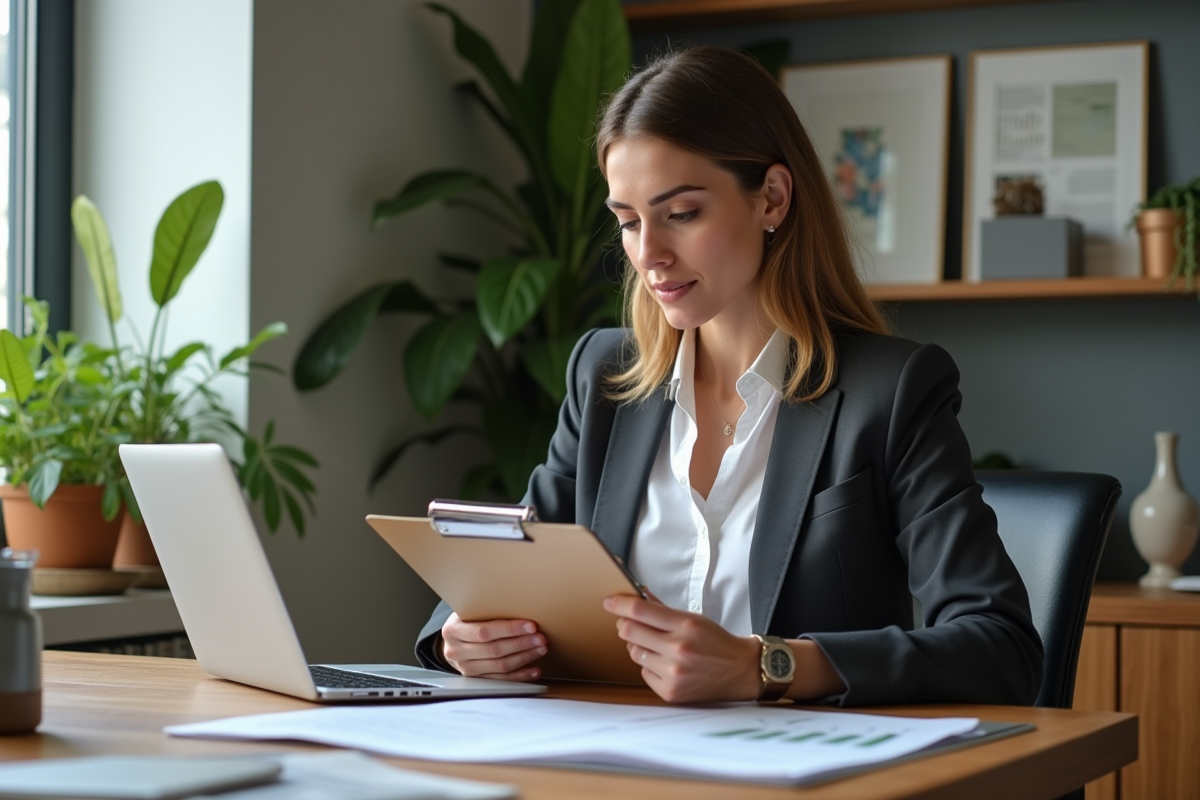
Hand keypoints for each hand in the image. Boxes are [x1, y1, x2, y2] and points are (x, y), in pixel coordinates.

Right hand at [440, 613, 546, 680]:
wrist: (452, 640)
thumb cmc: (465, 620)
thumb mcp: (468, 610)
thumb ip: (486, 610)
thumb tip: (521, 605)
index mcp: (453, 631)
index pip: (484, 632)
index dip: (509, 629)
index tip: (531, 625)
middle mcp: (456, 652)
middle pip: (494, 650)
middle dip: (521, 643)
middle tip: (540, 638)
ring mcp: (465, 668)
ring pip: (500, 666)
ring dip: (524, 658)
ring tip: (541, 649)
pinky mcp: (476, 679)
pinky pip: (502, 680)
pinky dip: (520, 675)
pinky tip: (534, 670)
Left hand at [603, 595, 759, 702]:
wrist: (740, 671)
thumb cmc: (717, 642)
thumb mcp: (694, 618)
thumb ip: (663, 609)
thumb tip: (639, 594)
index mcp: (686, 625)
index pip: (640, 610)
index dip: (619, 604)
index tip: (609, 602)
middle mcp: (678, 649)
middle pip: (629, 631)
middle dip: (626, 625)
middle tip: (631, 624)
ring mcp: (673, 673)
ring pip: (634, 653)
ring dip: (640, 647)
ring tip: (659, 648)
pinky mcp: (670, 692)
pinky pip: (643, 673)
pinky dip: (650, 667)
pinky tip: (667, 666)